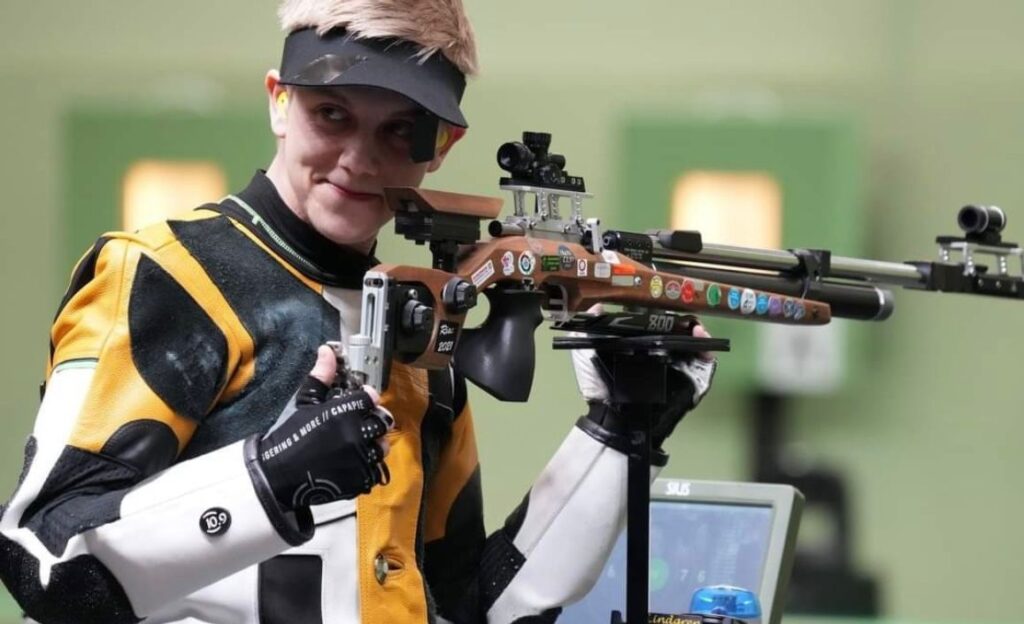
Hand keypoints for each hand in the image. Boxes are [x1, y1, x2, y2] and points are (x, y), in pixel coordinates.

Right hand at [257, 345, 393, 509]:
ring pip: (381, 447)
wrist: (276, 474)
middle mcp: (356, 435)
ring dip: (374, 443)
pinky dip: (368, 466)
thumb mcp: (304, 403)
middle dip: (374, 419)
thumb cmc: (289, 436)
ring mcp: (359, 459)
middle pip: (382, 422)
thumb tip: (326, 351)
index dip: (367, 397)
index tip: (362, 399)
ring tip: (360, 443)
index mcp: (343, 413)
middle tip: (364, 421)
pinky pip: (374, 470)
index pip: (370, 398)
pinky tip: (354, 461)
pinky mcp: (358, 480)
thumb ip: (320, 377)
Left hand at [572, 319, 716, 449]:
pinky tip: (704, 345)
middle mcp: (659, 356)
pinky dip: (707, 354)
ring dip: (699, 335)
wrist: (612, 415)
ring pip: (694, 348)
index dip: (665, 318)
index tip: (667, 313)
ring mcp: (675, 370)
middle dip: (686, 325)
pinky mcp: (686, 384)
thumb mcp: (587, 352)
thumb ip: (589, 329)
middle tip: (688, 322)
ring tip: (698, 330)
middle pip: (679, 335)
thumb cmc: (599, 384)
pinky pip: (702, 367)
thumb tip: (595, 307)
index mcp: (639, 347)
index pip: (657, 327)